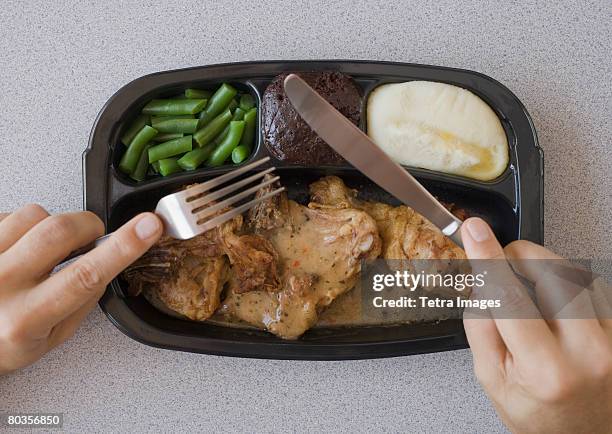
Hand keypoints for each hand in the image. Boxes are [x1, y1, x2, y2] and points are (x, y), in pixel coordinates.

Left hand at [0, 205, 161, 373]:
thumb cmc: (2, 341)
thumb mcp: (51, 337)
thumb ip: (83, 299)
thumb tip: (108, 257)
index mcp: (25, 320)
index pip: (85, 276)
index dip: (123, 247)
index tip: (149, 227)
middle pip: (58, 230)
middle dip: (87, 225)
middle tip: (90, 236)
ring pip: (33, 214)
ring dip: (50, 226)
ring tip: (41, 249)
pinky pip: (8, 212)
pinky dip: (22, 225)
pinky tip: (17, 247)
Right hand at [461, 217, 611, 432]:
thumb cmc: (540, 417)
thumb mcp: (492, 380)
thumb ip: (481, 328)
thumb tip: (480, 283)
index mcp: (545, 370)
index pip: (509, 298)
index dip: (488, 258)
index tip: (475, 232)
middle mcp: (587, 353)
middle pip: (555, 274)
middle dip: (523, 254)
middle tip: (505, 258)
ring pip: (579, 276)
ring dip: (546, 268)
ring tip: (528, 285)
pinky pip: (597, 290)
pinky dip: (569, 283)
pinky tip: (554, 298)